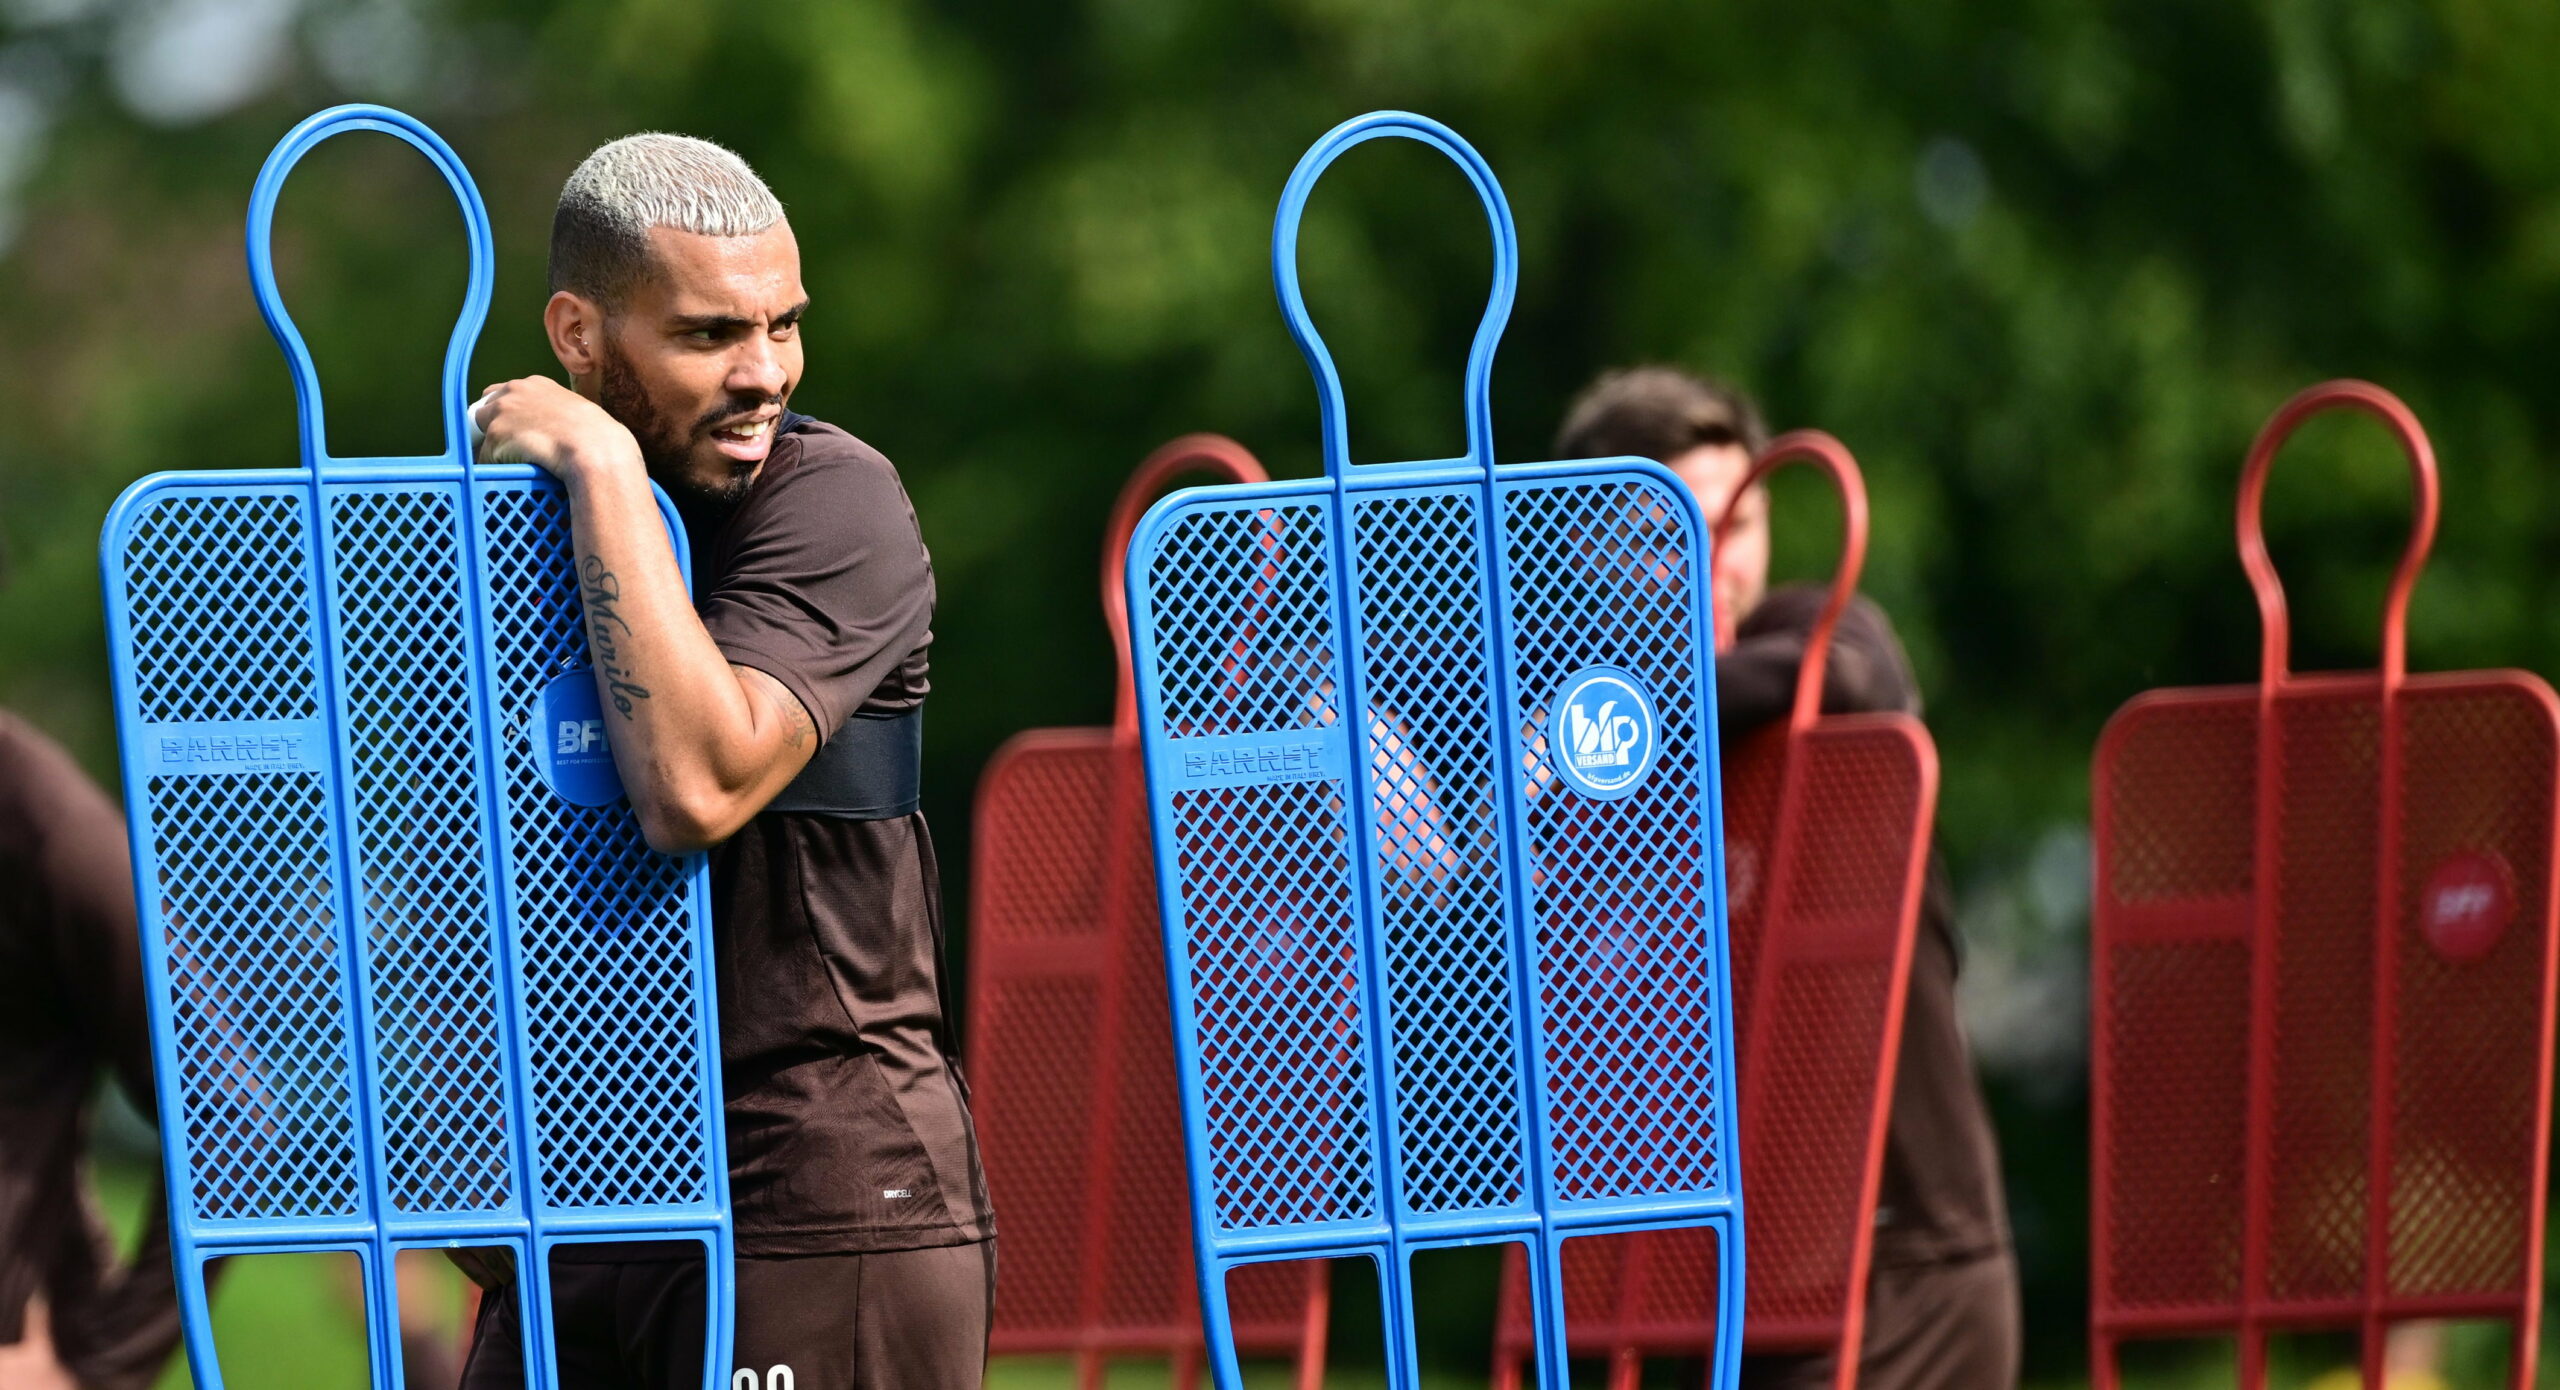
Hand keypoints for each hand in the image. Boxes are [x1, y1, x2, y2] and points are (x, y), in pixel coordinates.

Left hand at [472, 376, 641, 487]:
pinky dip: (495, 469)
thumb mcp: (578, 414)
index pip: (504, 393)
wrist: (596, 451)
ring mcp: (501, 411)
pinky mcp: (494, 435)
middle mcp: (514, 390)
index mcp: (536, 384)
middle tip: (507, 451)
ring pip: (481, 434)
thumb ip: (557, 415)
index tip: (513, 431)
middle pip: (484, 409)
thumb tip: (555, 433)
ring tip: (512, 467)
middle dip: (490, 429)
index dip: (505, 414)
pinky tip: (513, 475)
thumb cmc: (599, 439)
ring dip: (492, 450)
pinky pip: (484, 458)